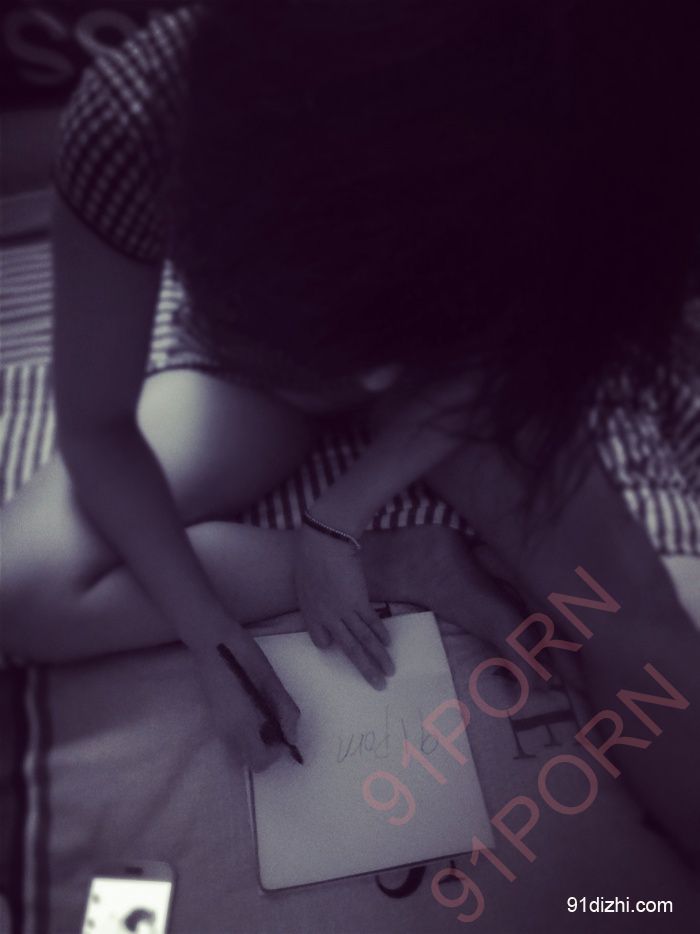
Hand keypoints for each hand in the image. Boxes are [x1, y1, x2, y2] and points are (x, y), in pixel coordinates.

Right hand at [191, 617, 300, 771]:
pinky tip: (252, 704)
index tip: (284, 731)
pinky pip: (234, 735)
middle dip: (267, 747)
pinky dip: (247, 729)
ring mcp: (217, 724)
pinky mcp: (215, 715)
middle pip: (250, 759)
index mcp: (241, 725)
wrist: (212, 639)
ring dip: (257, 738)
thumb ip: (285, 711)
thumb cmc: (244, 656)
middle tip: (276, 720)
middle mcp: (226, 731)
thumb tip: (292, 736)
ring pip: (241, 748)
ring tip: (265, 710)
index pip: (259, 762)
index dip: (276, 753)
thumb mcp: (272, 682)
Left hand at [294, 524, 393, 688]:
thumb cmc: (310, 555)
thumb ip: (312, 596)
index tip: (337, 646)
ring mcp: (344, 612)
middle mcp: (327, 619)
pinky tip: (388, 644)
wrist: (323, 544)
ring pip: (364, 641)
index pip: (320, 641)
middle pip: (349, 649)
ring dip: (378, 658)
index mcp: (310, 613)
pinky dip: (381, 633)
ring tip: (389, 672)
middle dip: (364, 668)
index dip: (330, 644)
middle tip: (377, 685)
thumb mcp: (304, 580)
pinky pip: (372, 622)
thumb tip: (323, 603)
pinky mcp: (359, 601)